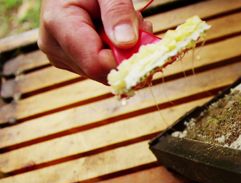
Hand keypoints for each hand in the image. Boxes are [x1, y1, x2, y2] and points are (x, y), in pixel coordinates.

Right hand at [38, 0, 152, 83]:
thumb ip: (117, 11)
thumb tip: (127, 43)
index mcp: (59, 25)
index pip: (96, 64)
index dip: (125, 58)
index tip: (143, 38)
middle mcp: (56, 48)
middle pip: (104, 71)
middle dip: (128, 51)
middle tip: (135, 22)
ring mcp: (63, 58)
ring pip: (107, 72)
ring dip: (125, 51)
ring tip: (124, 23)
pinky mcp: (73, 63)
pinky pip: (104, 69)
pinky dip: (118, 54)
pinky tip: (116, 33)